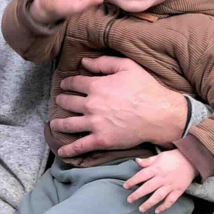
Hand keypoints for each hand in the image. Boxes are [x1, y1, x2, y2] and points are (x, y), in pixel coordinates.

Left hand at [50, 54, 190, 158]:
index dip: (68, 83)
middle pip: (68, 102)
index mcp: (97, 86)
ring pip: (68, 124)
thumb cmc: (146, 89)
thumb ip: (104, 63)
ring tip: (54, 123)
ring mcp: (94, 124)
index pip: (75, 83)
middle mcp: (91, 105)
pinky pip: (79, 146)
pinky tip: (61, 152)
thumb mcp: (127, 67)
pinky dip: (68, 150)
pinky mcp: (101, 140)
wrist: (158, 114)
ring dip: (58, 123)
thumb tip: (84, 61)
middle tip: (59, 101)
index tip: (65, 84)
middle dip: (61, 100)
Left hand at [125, 149, 195, 212]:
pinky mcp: (178, 190)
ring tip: (141, 209)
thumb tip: (136, 161)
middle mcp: (162, 178)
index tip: (125, 186)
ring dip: (149, 203)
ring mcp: (170, 185)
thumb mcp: (160, 156)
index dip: (132, 181)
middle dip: (137, 195)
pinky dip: (164, 207)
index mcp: (156, 168)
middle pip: (147, 188)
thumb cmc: (174, 157)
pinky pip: (170, 201)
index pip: (141, 176)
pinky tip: (157, 211)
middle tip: (129, 200)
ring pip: (158, 196)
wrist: (192, 160)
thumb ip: (148, 161)